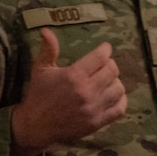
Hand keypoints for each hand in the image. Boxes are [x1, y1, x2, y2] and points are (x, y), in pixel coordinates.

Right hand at [10, 28, 126, 155]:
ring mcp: (94, 108)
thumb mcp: (41, 69)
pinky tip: (114, 95)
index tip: (105, 48)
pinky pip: (120, 108)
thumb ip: (48, 49)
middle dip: (110, 64)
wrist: (36, 125)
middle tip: (104, 65)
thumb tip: (46, 30)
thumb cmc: (39, 95)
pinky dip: (121, 100)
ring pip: (118, 88)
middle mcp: (86, 91)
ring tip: (107, 80)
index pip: (100, 57)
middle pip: (112, 71)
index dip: (105, 49)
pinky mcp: (97, 122)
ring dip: (115, 81)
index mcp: (73, 75)